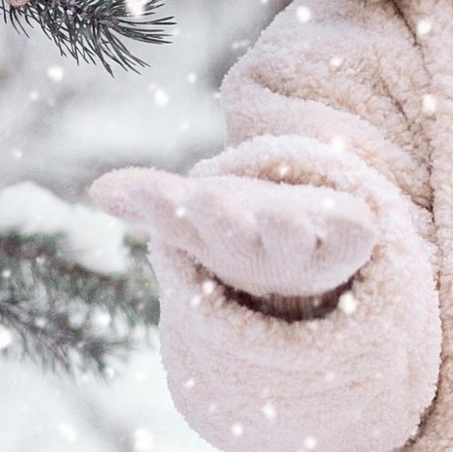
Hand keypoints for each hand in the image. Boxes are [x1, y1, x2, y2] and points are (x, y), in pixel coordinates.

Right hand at [88, 165, 378, 305]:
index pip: (183, 224)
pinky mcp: (348, 241)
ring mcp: (302, 249)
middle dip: (222, 222)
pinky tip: (355, 221)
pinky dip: (354, 230)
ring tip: (281, 215)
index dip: (165, 208)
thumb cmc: (243, 229)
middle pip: (235, 239)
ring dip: (286, 231)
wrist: (311, 260)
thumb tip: (97, 191)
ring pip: (292, 242)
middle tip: (207, 202)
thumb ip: (152, 200)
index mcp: (214, 239)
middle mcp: (255, 251)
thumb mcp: (195, 210)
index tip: (148, 190)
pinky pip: (353, 238)